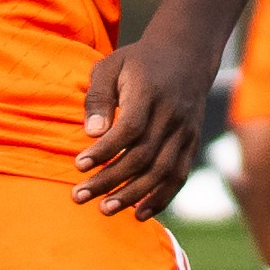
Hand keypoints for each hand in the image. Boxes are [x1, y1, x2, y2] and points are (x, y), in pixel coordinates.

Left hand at [69, 32, 221, 215]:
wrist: (187, 55)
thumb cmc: (139, 62)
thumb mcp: (111, 66)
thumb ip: (98, 98)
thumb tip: (91, 133)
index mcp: (150, 94)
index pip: (129, 130)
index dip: (104, 151)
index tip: (77, 165)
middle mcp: (172, 116)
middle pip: (142, 157)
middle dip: (109, 180)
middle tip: (79, 196)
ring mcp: (185, 132)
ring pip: (161, 172)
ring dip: (133, 195)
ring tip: (104, 209)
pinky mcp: (191, 143)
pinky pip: (178, 177)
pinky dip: (161, 198)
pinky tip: (139, 214)